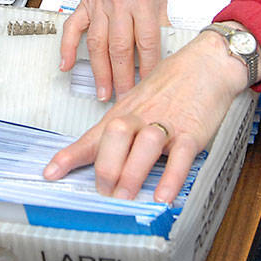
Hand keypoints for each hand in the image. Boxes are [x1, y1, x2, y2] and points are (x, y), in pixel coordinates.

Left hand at [44, 30, 249, 202]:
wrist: (209, 62)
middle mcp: (141, 117)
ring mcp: (167, 123)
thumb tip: (104, 155)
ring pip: (143, 145)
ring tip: (125, 197)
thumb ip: (122, 127)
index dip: (70, 155)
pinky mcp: (192, 132)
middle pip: (113, 137)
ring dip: (132, 173)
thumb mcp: (140, 101)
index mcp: (125, 112)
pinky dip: (171, 178)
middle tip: (103, 193)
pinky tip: (163, 196)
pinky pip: (180, 156)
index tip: (50, 173)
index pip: (93, 136)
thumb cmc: (173, 83)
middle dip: (105, 168)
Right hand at [58, 0, 169, 99]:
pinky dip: (66, 47)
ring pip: (97, 42)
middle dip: (124, 77)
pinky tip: (66, 65)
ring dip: (100, 70)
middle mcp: (119, 2)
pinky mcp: (85, 2)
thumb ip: (161, 23)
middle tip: (126, 98)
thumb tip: (164, 52)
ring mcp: (98, 3)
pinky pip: (72, 27)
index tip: (151, 84)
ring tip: (104, 92)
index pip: (148, 41)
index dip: (149, 66)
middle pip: (121, 47)